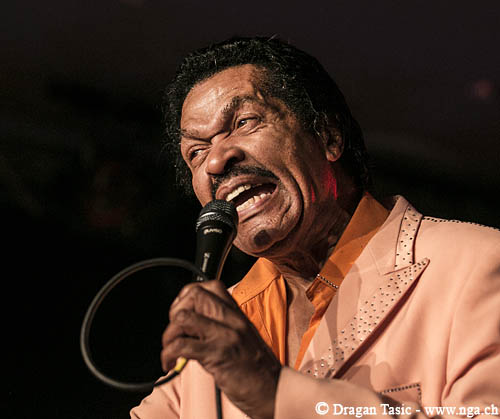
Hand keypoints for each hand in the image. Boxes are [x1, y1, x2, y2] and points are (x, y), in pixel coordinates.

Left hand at [161, 280, 281, 418]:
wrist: (275, 391)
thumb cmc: (257, 369)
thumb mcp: (243, 337)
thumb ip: (221, 325)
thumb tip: (191, 323)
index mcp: (237, 314)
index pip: (208, 287)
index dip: (187, 297)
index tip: (181, 313)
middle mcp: (232, 320)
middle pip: (193, 295)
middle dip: (175, 312)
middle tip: (175, 332)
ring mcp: (225, 336)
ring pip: (183, 317)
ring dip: (169, 335)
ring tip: (171, 350)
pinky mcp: (218, 355)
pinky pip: (182, 345)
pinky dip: (168, 355)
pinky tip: (172, 364)